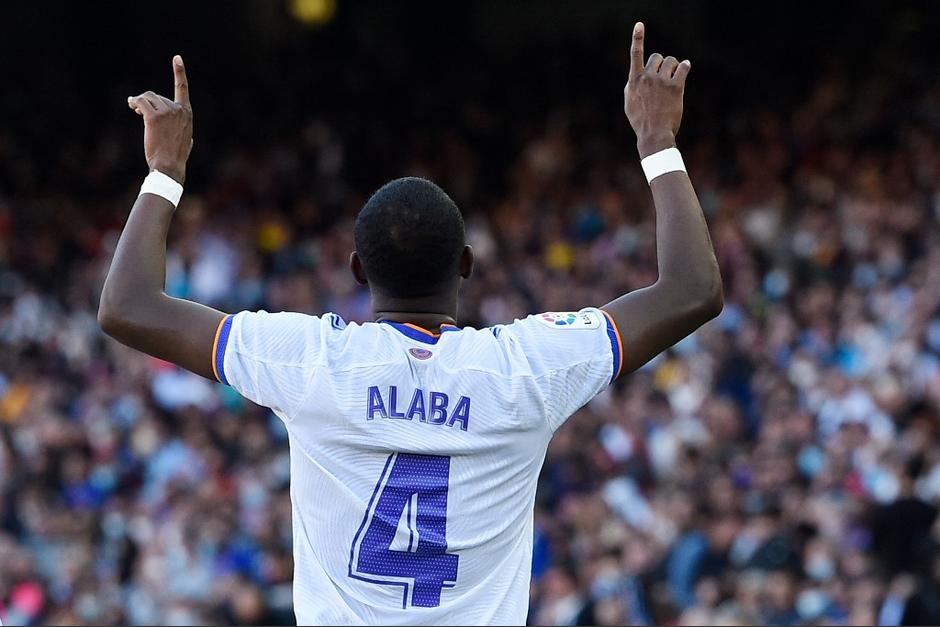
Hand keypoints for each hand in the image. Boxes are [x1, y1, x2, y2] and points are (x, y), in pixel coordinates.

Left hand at [128, 55, 192, 183]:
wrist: (169, 167)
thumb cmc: (176, 158)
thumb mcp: (186, 143)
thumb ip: (185, 134)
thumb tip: (189, 141)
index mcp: (187, 114)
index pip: (183, 88)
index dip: (180, 72)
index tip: (177, 58)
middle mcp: (178, 110)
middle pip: (156, 95)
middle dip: (147, 102)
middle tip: (138, 111)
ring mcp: (167, 112)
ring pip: (147, 97)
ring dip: (139, 102)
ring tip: (135, 110)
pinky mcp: (154, 117)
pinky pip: (140, 102)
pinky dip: (134, 102)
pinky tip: (132, 106)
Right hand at [624, 23, 690, 157]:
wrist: (653, 134)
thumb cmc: (640, 121)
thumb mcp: (629, 103)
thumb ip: (632, 86)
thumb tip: (637, 75)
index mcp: (634, 81)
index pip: (635, 55)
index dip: (637, 38)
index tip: (639, 25)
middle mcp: (647, 78)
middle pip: (658, 57)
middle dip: (662, 64)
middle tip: (664, 76)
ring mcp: (661, 82)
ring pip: (671, 61)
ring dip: (674, 67)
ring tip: (673, 80)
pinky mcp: (675, 87)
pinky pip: (684, 67)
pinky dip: (685, 67)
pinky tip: (685, 70)